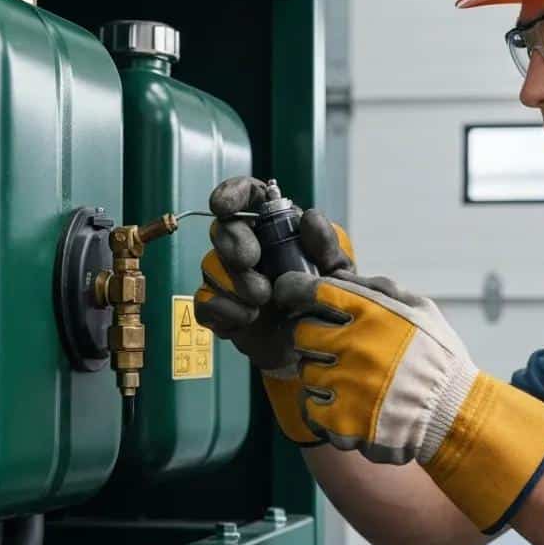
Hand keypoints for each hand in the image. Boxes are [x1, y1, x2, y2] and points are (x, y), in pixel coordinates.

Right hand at [193, 176, 353, 443]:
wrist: (318, 351)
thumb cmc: (328, 302)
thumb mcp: (339, 274)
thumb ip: (327, 246)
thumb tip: (309, 216)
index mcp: (277, 229)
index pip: (248, 197)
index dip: (231, 194)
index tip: (222, 206)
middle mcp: (250, 248)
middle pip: (223, 230)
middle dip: (232, 244)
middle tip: (250, 262)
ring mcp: (231, 280)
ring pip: (211, 266)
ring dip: (232, 281)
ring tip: (261, 301)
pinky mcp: (222, 311)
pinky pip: (204, 302)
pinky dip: (222, 308)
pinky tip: (246, 318)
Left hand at [275, 269, 543, 532]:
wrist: (456, 416)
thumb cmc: (438, 359)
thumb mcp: (421, 310)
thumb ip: (379, 289)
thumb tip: (338, 276)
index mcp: (373, 314)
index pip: (313, 291)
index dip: (294, 289)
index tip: (292, 294)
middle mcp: (354, 347)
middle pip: (300, 333)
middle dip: (312, 338)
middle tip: (332, 348)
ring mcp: (345, 386)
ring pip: (305, 371)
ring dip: (322, 374)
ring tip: (352, 380)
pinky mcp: (341, 422)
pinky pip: (309, 407)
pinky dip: (322, 406)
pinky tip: (346, 404)